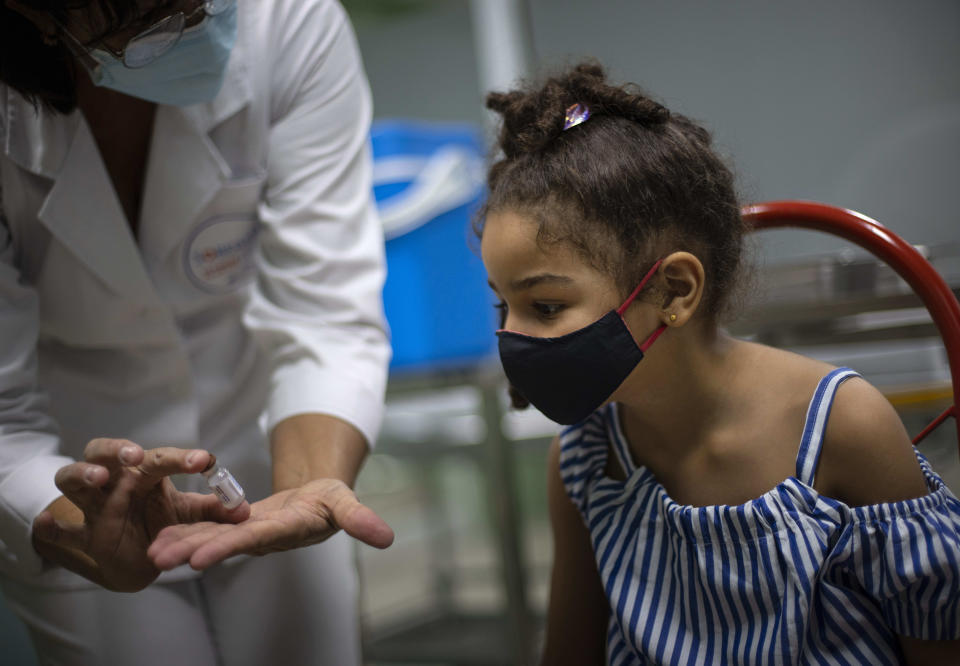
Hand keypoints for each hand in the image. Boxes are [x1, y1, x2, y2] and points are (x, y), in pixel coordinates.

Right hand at [32, 439, 250, 591]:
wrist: (139, 556)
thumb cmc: (160, 519)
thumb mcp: (190, 516)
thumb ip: (216, 510)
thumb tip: (246, 509)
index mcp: (143, 472)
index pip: (159, 457)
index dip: (181, 458)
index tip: (205, 461)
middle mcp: (114, 481)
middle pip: (103, 451)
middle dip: (116, 449)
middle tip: (135, 454)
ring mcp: (93, 506)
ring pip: (71, 478)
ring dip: (82, 473)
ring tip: (98, 477)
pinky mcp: (82, 536)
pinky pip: (58, 533)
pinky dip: (50, 528)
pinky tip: (47, 524)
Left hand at [147, 478, 393, 570]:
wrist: (320, 500)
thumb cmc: (333, 500)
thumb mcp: (347, 504)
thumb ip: (361, 521)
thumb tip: (387, 538)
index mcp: (286, 529)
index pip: (253, 540)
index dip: (226, 548)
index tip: (198, 560)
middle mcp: (262, 536)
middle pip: (223, 543)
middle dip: (191, 551)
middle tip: (157, 560)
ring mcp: (248, 531)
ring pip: (210, 537)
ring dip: (181, 544)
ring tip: (151, 553)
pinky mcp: (239, 523)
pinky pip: (209, 527)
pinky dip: (185, 531)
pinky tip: (158, 536)